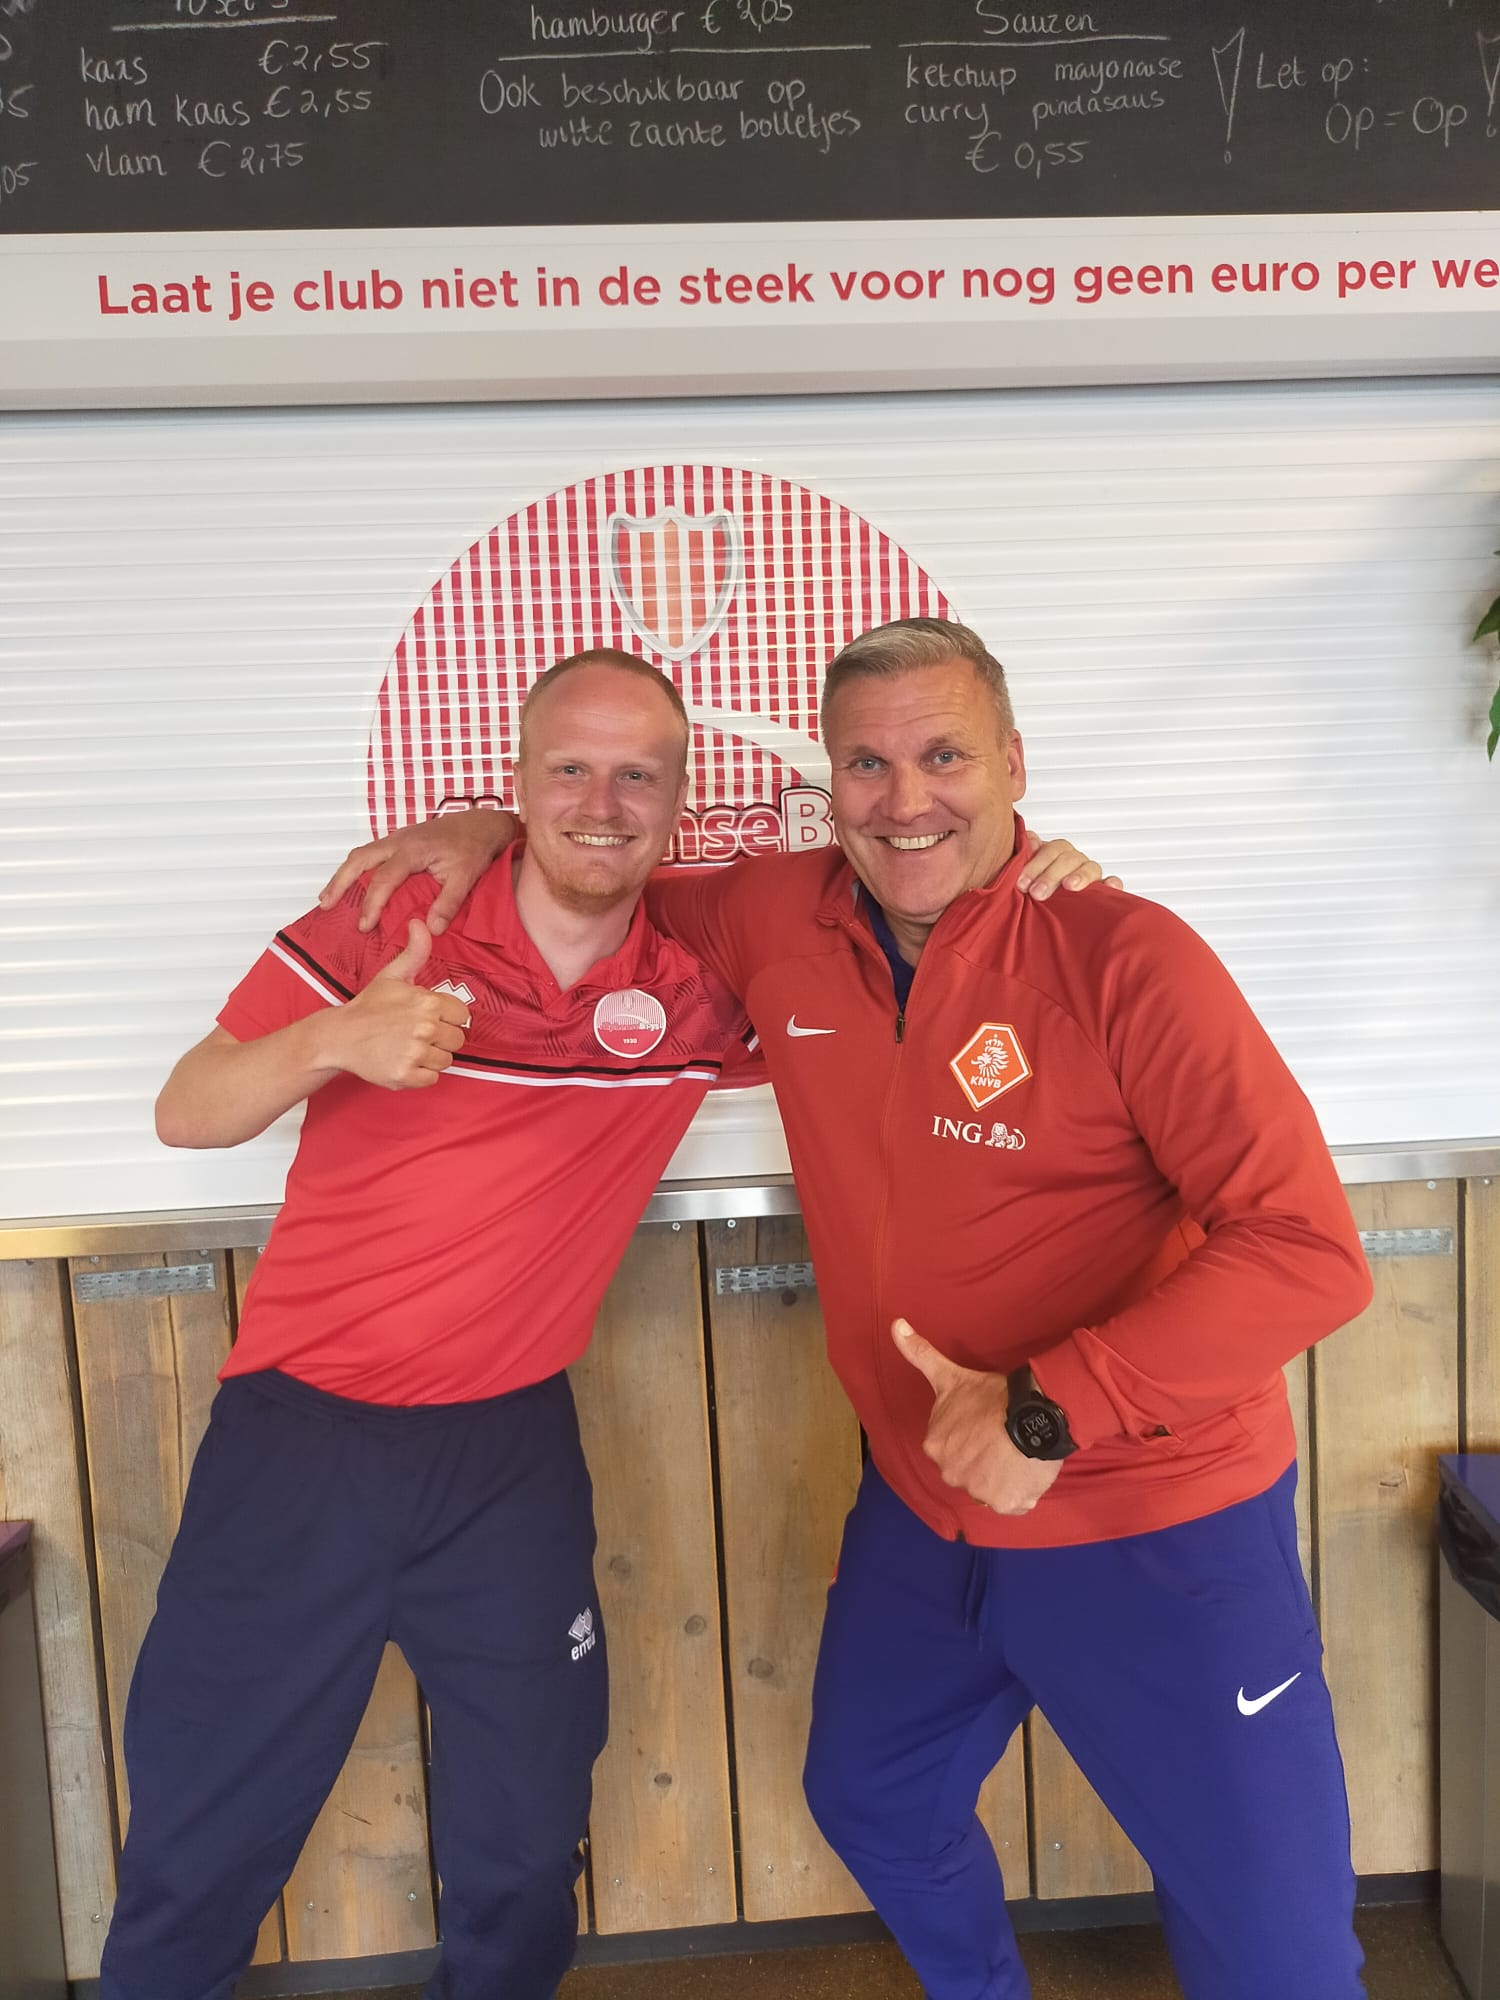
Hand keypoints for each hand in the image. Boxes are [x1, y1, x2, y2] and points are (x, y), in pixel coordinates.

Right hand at [319, 808, 519, 935]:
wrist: (481, 824)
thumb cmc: (473, 847)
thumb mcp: (466, 877)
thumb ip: (448, 903)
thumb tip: (431, 929)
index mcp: (413, 850)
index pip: (384, 879)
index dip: (372, 904)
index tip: (365, 925)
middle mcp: (399, 841)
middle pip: (359, 859)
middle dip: (339, 882)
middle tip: (325, 904)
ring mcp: (396, 839)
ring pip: (361, 854)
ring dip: (343, 874)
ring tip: (329, 897)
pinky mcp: (398, 841)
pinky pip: (370, 854)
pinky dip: (356, 869)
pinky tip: (351, 885)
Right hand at [324, 920, 468, 1090]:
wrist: (340, 1037)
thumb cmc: (369, 1007)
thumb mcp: (393, 975)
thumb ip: (415, 951)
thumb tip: (420, 923)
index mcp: (427, 1003)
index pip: (462, 1015)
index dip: (448, 1017)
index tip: (430, 1018)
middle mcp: (424, 1028)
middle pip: (457, 1040)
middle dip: (441, 1038)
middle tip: (417, 1034)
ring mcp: (415, 1053)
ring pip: (446, 1061)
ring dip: (431, 1057)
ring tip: (409, 1047)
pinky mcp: (405, 1076)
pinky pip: (432, 1079)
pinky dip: (420, 1074)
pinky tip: (404, 1061)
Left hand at [892, 1318, 1062, 1516]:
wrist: (1031, 1414)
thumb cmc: (990, 1396)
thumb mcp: (949, 1375)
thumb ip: (919, 1354)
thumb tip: (895, 1325)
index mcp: (935, 1447)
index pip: (952, 1447)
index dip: (971, 1436)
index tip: (986, 1424)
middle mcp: (950, 1474)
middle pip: (969, 1470)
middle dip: (984, 1458)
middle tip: (1002, 1437)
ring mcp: (979, 1492)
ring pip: (991, 1487)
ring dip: (1003, 1474)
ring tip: (1018, 1450)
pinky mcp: (1006, 1504)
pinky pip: (1014, 1502)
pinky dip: (1022, 1490)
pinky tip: (1027, 1469)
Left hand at [1016, 828, 1122, 901]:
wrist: (1045, 909)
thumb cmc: (1034, 889)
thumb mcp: (1027, 875)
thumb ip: (1026, 856)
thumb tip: (1029, 838)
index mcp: (1056, 854)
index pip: (1050, 851)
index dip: (1036, 864)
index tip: (1022, 883)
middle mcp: (1074, 861)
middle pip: (1068, 859)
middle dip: (1051, 875)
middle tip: (1037, 893)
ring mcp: (1089, 875)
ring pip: (1090, 867)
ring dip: (1080, 875)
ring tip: (1069, 886)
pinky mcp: (1103, 892)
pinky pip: (1112, 884)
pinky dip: (1112, 883)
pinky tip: (1110, 886)